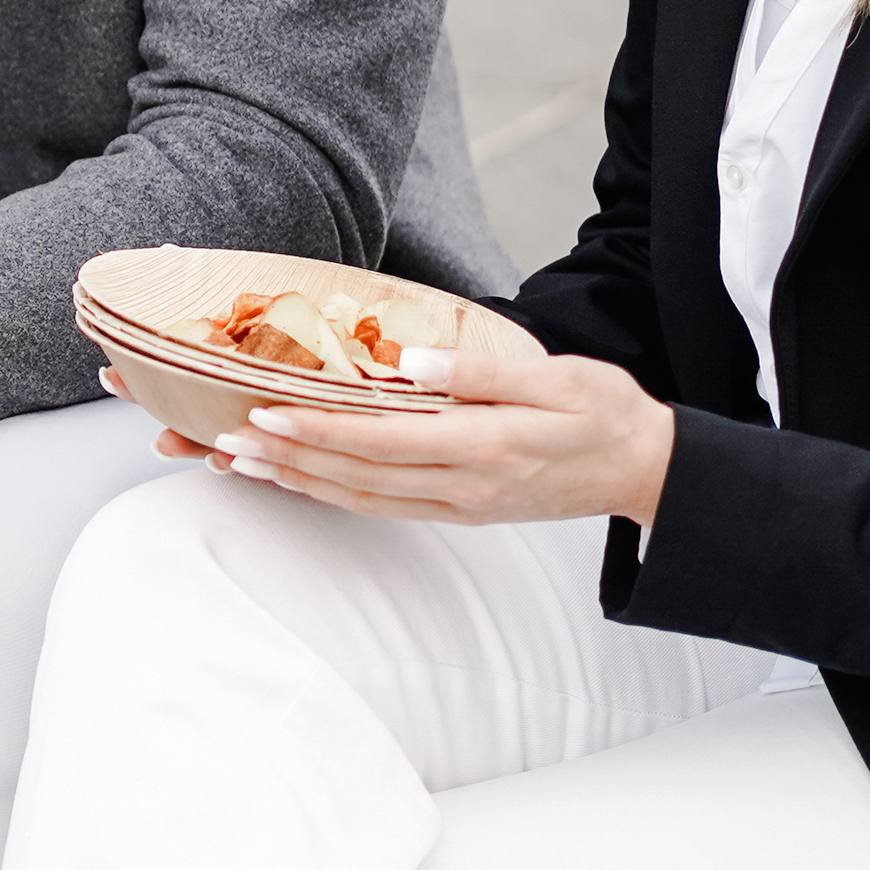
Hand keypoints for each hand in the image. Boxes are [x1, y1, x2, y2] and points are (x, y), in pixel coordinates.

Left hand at [152, 347, 678, 527]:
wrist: (647, 469)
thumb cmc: (603, 411)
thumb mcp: (555, 375)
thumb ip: (480, 371)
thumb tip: (411, 360)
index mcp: (487, 448)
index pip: (383, 441)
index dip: (318, 430)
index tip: (265, 412)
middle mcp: (465, 487)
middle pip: (357, 475)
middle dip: (286, 458)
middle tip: (222, 440)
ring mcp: (460, 505)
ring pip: (361, 498)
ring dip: (296, 480)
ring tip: (238, 462)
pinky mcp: (459, 509)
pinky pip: (381, 506)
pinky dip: (331, 493)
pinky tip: (296, 478)